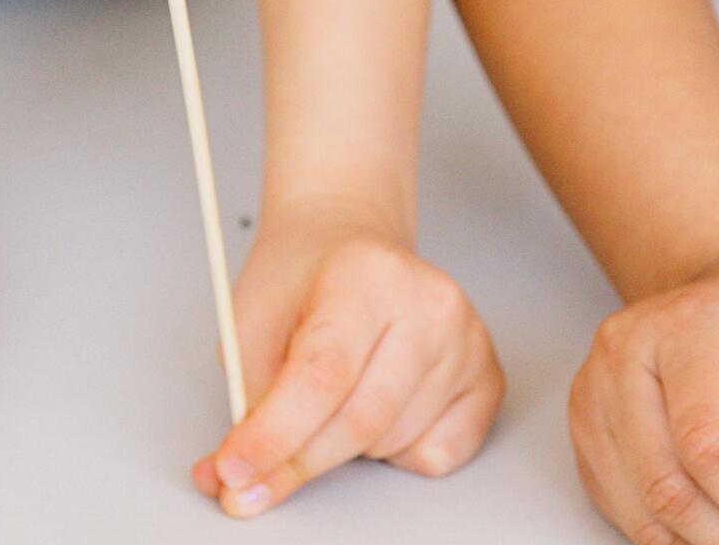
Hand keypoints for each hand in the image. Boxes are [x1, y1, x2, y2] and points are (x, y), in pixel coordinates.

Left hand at [191, 200, 504, 517]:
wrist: (350, 241)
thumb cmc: (305, 278)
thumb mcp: (251, 320)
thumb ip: (246, 399)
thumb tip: (233, 477)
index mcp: (367, 275)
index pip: (323, 375)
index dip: (276, 435)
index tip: (235, 470)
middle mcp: (428, 303)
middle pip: (360, 420)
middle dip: (298, 461)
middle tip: (252, 477)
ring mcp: (465, 339)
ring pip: (394, 441)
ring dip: (345, 448)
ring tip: (330, 400)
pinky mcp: (486, 373)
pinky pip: (439, 453)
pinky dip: (398, 451)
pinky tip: (378, 406)